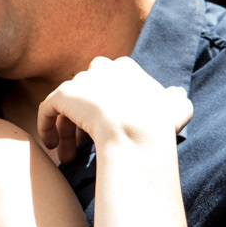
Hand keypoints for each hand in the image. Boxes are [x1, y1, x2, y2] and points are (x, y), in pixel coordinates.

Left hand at [37, 56, 191, 163]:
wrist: (138, 130)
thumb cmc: (160, 124)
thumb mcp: (178, 107)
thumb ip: (175, 98)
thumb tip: (175, 94)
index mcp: (126, 68)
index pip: (110, 85)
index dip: (107, 108)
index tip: (108, 129)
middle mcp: (102, 68)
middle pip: (87, 95)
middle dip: (85, 119)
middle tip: (84, 146)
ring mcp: (82, 80)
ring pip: (68, 106)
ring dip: (67, 132)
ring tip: (68, 158)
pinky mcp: (63, 94)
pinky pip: (47, 108)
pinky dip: (46, 125)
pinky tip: (51, 145)